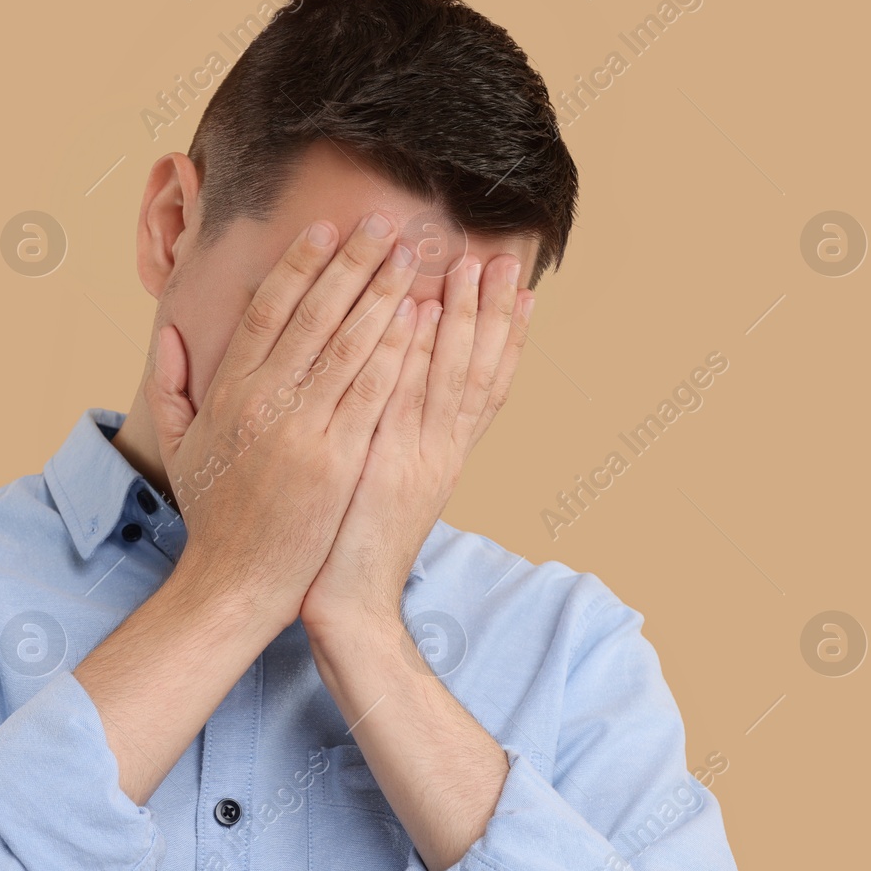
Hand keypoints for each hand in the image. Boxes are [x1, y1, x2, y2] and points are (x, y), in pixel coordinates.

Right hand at [145, 212, 421, 629]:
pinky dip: (396, 349)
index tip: (326, 228)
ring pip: (349, 344)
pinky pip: (372, 391)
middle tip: (385, 224)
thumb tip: (168, 335)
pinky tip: (418, 317)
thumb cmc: (213, 514)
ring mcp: (303, 429)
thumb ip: (170, 385)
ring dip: (383, 293)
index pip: (267, 309)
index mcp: (228, 391)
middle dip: (353, 263)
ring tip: (412, 257)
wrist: (236, 581)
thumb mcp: (179, 444)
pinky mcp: (337, 459)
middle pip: (314, 313)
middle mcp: (264, 401)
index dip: (299, 264)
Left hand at [300, 250, 534, 635]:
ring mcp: (417, 459)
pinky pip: (402, 399)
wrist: (350, 610)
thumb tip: (399, 403)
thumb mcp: (389, 491)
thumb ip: (401, 445)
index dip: (506, 337)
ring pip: (449, 377)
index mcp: (444, 458)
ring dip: (462, 320)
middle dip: (493, 314)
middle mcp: (441, 453)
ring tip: (469, 267)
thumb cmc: (354, 551)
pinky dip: (413, 356)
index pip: (486, 386)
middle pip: (478, 371)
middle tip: (505, 260)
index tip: (520, 291)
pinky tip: (418, 313)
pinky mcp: (385, 468)